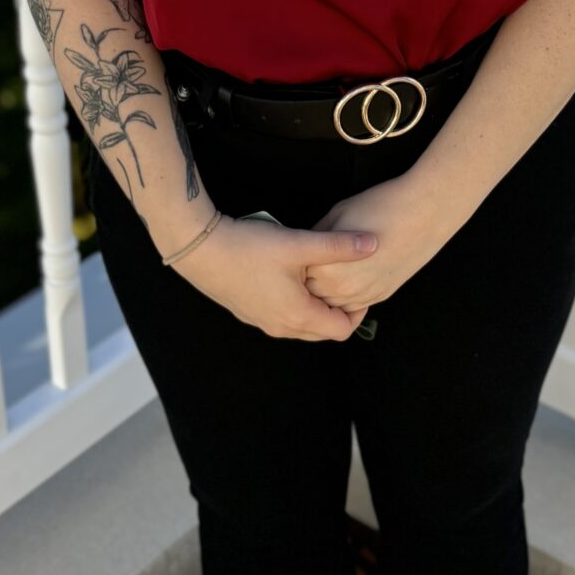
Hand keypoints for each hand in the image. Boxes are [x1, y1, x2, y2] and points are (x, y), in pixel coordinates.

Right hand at [176, 213, 378, 341]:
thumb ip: (338, 246)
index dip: (358, 311)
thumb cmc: (250, 248)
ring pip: (302, 324)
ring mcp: (262, 322)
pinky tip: (294, 277)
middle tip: (346, 282)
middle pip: (323, 331)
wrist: (200, 250)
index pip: (342, 330)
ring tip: (322, 278)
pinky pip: (283, 317)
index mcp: (298, 316)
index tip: (361, 285)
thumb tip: (373, 244)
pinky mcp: (249, 312)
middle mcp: (281, 327)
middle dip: (339, 310)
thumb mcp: (299, 244)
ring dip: (316, 307)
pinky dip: (296, 304)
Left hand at [305, 173, 454, 312]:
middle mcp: (343, 289)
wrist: (422, 213)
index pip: (298, 276)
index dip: (297, 264)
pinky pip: (356, 304)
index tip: (299, 253)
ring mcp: (365, 295)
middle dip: (310, 280)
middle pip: (314, 294)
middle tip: (314, 260)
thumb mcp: (337, 215)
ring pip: (335, 303)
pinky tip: (351, 273)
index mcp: (326, 268)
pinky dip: (349, 294)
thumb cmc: (379, 208)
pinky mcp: (382, 295)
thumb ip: (317, 236)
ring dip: (329, 290)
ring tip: (333, 266)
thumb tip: (308, 246)